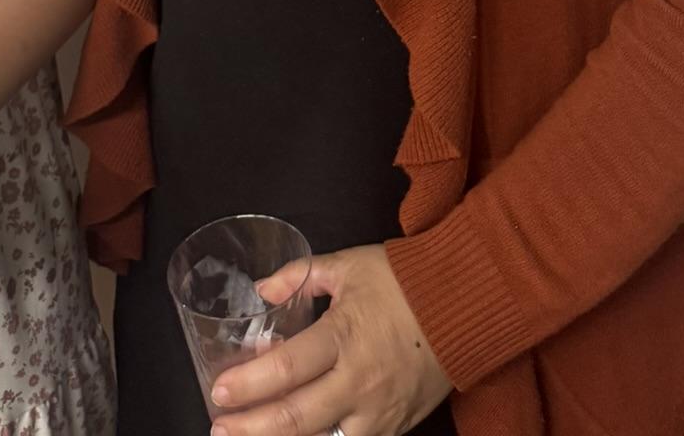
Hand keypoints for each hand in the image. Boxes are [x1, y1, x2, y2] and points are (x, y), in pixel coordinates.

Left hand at [208, 244, 450, 435]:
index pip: (287, 369)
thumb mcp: (346, 265)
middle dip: (251, 428)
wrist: (465, 304)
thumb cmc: (402, 281)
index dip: (248, 385)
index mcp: (344, 336)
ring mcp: (377, 413)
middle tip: (218, 429)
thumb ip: (298, 278)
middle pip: (296, 418)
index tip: (217, 391)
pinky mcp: (393, 428)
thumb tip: (261, 291)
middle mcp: (358, 382)